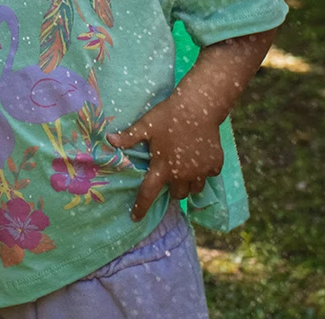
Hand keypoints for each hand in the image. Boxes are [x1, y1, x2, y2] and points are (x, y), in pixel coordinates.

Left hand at [107, 93, 224, 221]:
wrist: (199, 106)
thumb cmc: (168, 116)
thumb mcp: (146, 125)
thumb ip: (129, 137)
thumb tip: (109, 140)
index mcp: (163, 167)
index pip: (149, 193)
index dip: (141, 207)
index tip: (135, 218)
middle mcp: (182, 174)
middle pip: (177, 194)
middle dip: (172, 188)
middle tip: (170, 175)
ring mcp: (201, 171)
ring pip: (195, 189)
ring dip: (188, 184)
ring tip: (184, 170)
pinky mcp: (215, 165)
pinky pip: (209, 176)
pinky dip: (204, 172)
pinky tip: (199, 159)